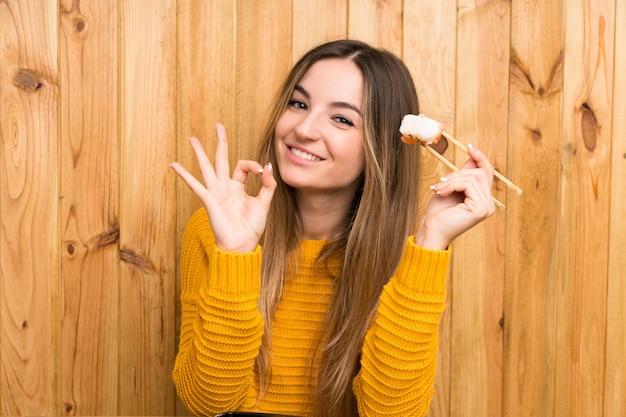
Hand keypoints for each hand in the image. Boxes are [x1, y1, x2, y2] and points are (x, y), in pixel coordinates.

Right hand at [170, 123, 276, 251]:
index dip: (253, 165)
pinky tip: (173, 165)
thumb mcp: (264, 202)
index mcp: (238, 186)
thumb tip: (268, 165)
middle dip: (220, 142)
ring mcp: (215, 192)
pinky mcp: (208, 199)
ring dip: (200, 153)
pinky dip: (184, 175)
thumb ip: (267, 184)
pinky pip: (194, 184)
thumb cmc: (252, 227)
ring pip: (206, 167)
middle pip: (221, 159)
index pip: (242, 166)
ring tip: (193, 139)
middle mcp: (225, 186)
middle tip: (218, 125)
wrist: (241, 244)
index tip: (261, 171)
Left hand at [415, 144, 495, 249]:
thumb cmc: (438, 213)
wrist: (430, 230)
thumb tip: (472, 156)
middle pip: (480, 173)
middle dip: (457, 173)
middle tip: (440, 182)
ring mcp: (486, 207)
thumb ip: (463, 175)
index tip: (469, 147)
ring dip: (452, 180)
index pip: (487, 173)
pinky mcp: (481, 209)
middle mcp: (489, 204)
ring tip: (438, 188)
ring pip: (473, 177)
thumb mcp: (451, 188)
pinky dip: (452, 185)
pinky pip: (469, 184)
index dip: (480, 158)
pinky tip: (441, 192)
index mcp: (483, 200)